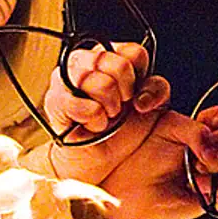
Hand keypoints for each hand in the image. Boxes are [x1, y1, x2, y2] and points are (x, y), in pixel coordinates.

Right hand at [42, 42, 169, 184]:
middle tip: (119, 108)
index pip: (134, 53)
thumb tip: (161, 102)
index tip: (138, 98)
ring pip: (101, 83)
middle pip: (119, 65)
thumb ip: (161, 96)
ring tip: (106, 116)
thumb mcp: (155, 113)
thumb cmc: (125, 134)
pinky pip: (84, 105)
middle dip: (126, 93)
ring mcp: (69, 80)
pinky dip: (94, 120)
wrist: (102, 165)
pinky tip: (92, 125)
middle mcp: (89, 63)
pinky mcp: (56, 101)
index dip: (141, 78)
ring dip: (110, 107)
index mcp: (114, 58)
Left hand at [101, 96, 217, 218]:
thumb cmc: (149, 150)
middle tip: (202, 145)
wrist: (134, 182)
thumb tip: (213, 149)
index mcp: (215, 125)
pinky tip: (198, 182)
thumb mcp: (170, 125)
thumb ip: (196, 130)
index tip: (213, 119)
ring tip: (198, 164)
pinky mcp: (216, 194)